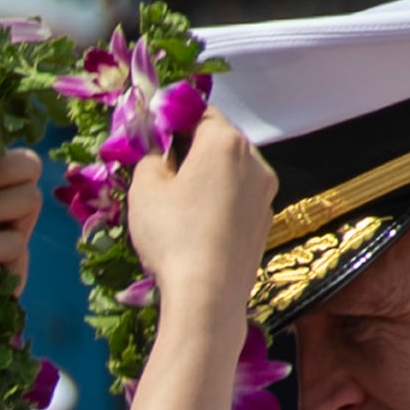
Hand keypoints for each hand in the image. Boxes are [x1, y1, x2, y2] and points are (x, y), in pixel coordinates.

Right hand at [123, 114, 274, 318]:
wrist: (208, 297)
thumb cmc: (173, 235)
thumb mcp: (144, 188)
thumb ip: (149, 156)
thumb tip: (158, 151)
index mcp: (225, 141)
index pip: (199, 112)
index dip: (172, 122)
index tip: (152, 140)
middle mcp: (255, 160)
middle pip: (219, 142)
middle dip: (191, 151)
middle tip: (161, 174)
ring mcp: (265, 194)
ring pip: (232, 173)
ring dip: (208, 179)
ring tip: (179, 207)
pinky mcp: (266, 224)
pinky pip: (239, 201)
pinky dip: (221, 205)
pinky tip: (199, 229)